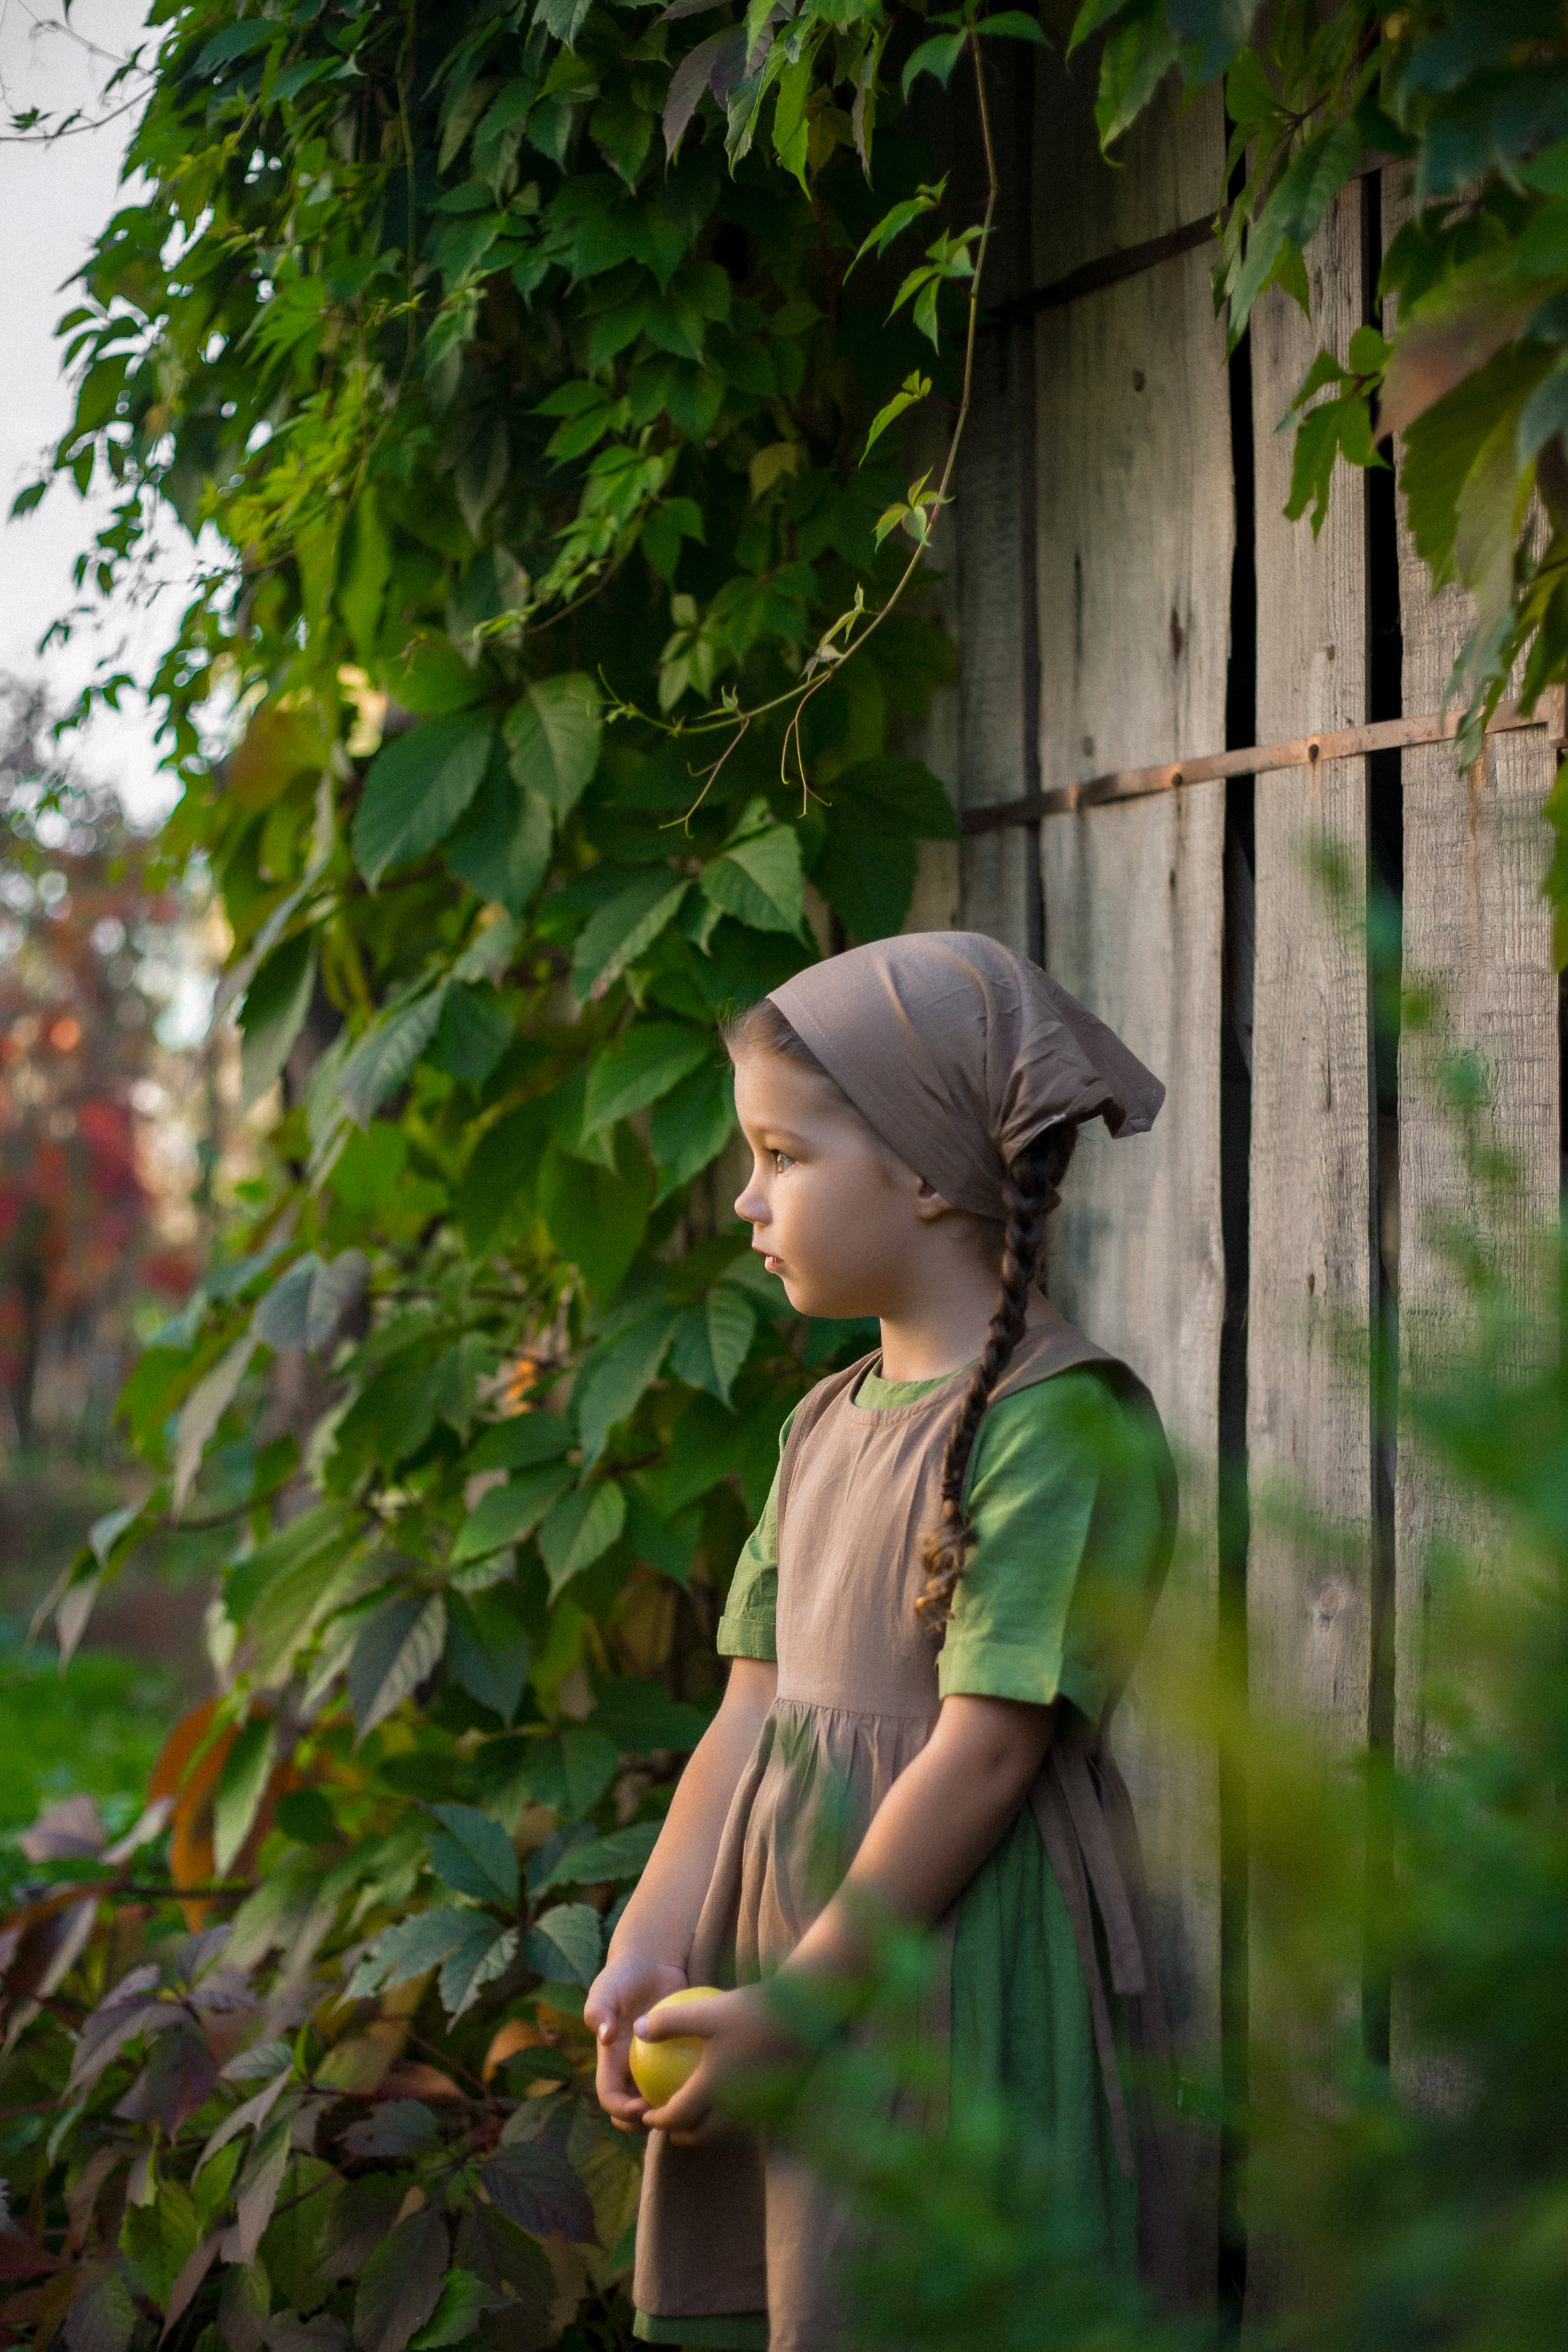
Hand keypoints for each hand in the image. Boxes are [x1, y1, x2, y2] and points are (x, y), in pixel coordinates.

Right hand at [585, 1952, 686, 2131]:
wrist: (651, 1964)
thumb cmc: (623, 1976)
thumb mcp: (606, 1988)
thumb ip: (599, 2009)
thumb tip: (605, 2035)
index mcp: (611, 2063)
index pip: (611, 2099)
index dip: (622, 2112)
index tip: (641, 2107)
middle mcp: (632, 2070)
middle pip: (635, 2112)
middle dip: (647, 2124)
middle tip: (670, 2115)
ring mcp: (655, 2066)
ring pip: (663, 2100)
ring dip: (674, 2110)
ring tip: (693, 2106)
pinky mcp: (677, 2057)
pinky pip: (686, 2078)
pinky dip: (695, 2084)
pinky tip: (713, 2080)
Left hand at [632, 1983, 790, 2144]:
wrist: (805, 2016)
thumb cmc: (752, 2012)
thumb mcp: (706, 2012)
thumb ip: (668, 2023)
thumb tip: (637, 2029)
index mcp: (712, 2089)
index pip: (678, 2117)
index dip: (658, 2121)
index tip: (646, 2117)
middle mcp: (733, 2106)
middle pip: (701, 2132)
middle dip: (681, 2133)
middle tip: (668, 2125)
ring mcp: (756, 2106)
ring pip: (724, 2128)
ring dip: (705, 2127)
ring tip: (697, 2114)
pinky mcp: (773, 2100)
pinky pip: (744, 2117)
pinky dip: (729, 2115)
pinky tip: (729, 2094)